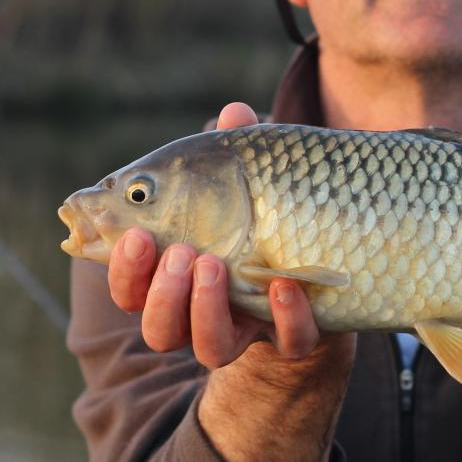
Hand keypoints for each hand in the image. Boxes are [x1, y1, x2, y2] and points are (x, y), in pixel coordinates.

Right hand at [107, 102, 332, 368]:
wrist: (337, 264)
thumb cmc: (273, 216)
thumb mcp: (255, 182)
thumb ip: (239, 153)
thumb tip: (235, 114)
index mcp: (179, 277)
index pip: (132, 286)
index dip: (124, 268)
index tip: (134, 233)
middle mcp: (207, 313)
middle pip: (160, 329)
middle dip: (161, 294)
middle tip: (180, 253)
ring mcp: (255, 327)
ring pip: (211, 348)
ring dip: (204, 309)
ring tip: (214, 264)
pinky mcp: (298, 333)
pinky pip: (289, 342)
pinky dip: (284, 316)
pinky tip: (282, 283)